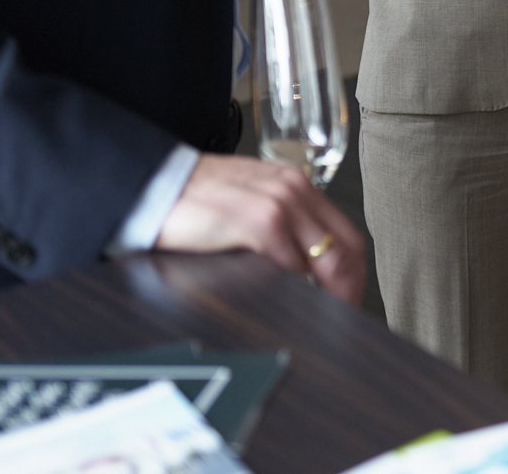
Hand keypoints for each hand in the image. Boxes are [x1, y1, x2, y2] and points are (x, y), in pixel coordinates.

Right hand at [153, 153, 366, 305]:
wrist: (152, 187)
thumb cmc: (194, 200)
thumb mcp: (248, 202)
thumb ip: (278, 226)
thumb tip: (301, 271)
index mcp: (295, 185)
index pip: (345, 234)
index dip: (354, 274)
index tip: (349, 301)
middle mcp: (295, 189)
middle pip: (346, 249)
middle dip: (350, 291)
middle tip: (343, 320)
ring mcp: (280, 204)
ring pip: (328, 259)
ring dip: (329, 296)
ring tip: (322, 321)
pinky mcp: (258, 221)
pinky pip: (292, 266)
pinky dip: (297, 290)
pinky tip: (291, 305)